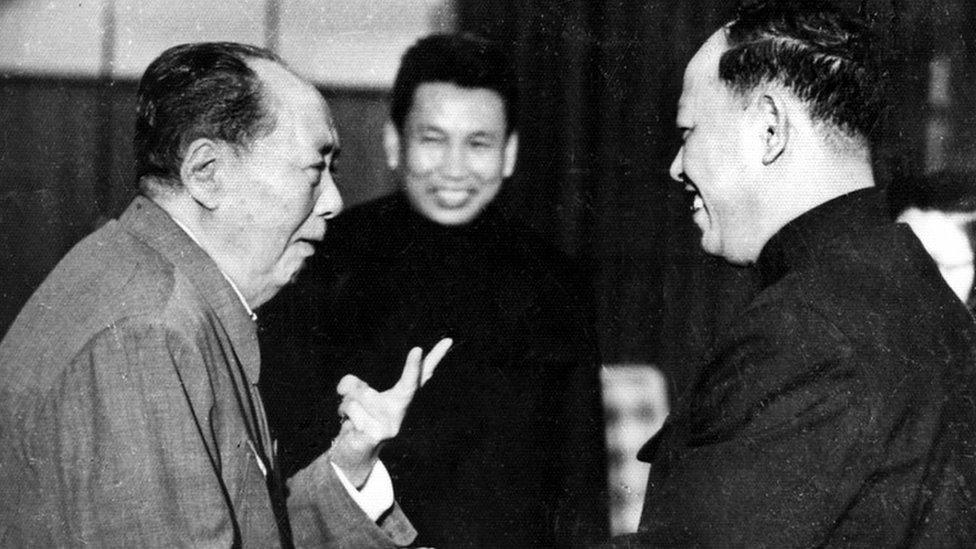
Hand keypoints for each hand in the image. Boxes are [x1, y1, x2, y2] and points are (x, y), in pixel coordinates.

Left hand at [329, 338, 451, 486]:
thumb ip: (353, 384)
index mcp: (402, 396)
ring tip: (353, 413)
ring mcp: (391, 423)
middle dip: (414, 368)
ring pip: (362, 394)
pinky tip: (352, 425)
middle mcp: (401, 409)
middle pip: (408, 386)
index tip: (442, 342)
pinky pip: (351, 409)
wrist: (357, 449)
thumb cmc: (360, 414)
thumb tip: (345, 387)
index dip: (433, 359)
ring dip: (348, 401)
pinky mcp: (377, 434)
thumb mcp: (357, 393)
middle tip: (418, 349)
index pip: (422, 375)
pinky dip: (344, 413)